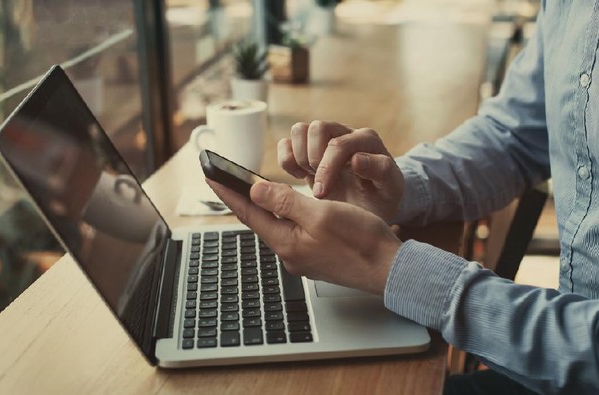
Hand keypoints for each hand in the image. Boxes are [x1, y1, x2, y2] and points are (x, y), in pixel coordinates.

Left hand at [206, 179, 401, 294]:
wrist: (388, 269)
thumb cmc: (361, 241)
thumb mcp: (321, 214)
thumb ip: (285, 202)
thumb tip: (255, 191)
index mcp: (287, 242)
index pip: (248, 213)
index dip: (228, 192)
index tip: (211, 175)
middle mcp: (290, 252)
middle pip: (258, 220)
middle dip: (241, 199)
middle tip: (225, 179)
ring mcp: (303, 256)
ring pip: (276, 225)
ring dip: (263, 207)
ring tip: (249, 189)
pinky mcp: (316, 256)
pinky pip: (292, 231)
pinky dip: (283, 215)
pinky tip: (285, 208)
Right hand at [277, 121, 404, 222]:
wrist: (370, 207)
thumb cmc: (381, 198)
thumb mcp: (390, 189)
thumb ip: (381, 171)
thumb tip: (356, 158)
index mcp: (368, 140)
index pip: (339, 144)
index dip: (327, 168)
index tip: (323, 194)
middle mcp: (345, 133)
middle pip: (316, 128)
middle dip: (313, 160)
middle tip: (320, 186)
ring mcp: (325, 139)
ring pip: (299, 130)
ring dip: (299, 157)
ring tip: (311, 178)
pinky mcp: (308, 149)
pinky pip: (286, 143)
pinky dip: (287, 160)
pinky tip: (300, 176)